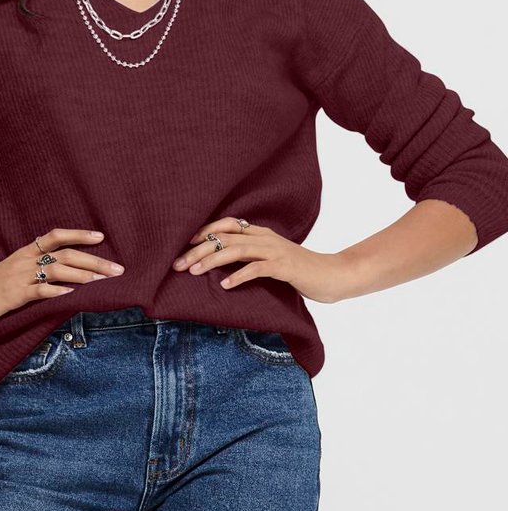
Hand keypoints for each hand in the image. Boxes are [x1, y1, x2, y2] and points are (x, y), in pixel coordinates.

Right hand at [0, 227, 124, 330]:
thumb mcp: (11, 276)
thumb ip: (33, 272)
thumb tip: (61, 277)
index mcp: (24, 254)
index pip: (55, 236)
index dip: (79, 235)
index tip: (101, 236)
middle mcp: (24, 262)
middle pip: (64, 254)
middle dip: (94, 260)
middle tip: (117, 269)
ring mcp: (17, 278)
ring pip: (55, 270)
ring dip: (81, 274)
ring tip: (101, 279)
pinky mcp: (11, 297)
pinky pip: (37, 292)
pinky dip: (55, 292)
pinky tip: (70, 295)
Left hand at [171, 217, 351, 304]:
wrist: (333, 275)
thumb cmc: (300, 271)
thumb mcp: (271, 260)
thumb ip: (250, 258)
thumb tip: (222, 265)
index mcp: (261, 234)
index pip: (227, 225)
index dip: (204, 231)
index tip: (183, 245)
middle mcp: (265, 238)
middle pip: (226, 237)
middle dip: (198, 249)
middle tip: (177, 264)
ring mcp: (275, 251)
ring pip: (237, 249)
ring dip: (213, 260)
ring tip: (194, 271)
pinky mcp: (285, 267)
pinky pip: (258, 269)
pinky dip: (240, 276)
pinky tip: (226, 285)